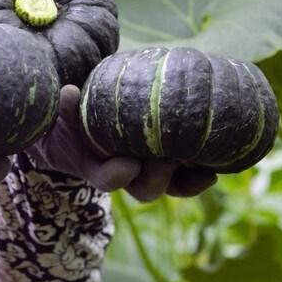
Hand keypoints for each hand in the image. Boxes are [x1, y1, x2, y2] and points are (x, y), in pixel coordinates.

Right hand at [27, 85, 217, 201]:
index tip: (128, 163)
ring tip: (204, 165)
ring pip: (171, 187)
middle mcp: (126, 174)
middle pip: (145, 190)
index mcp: (98, 167)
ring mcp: (149, 170)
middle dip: (158, 177)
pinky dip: (200, 175)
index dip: (118, 175)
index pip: (108, 180)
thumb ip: (66, 107)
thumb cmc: (72, 118)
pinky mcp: (169, 161)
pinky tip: (218, 165)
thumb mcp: (63, 113)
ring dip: (187, 180)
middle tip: (167, 156)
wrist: (85, 125)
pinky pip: (186, 177)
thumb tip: (68, 91)